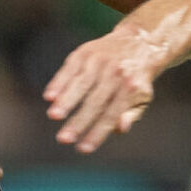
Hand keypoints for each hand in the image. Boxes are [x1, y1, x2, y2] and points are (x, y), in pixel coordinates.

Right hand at [44, 25, 171, 152]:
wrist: (138, 42)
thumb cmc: (136, 79)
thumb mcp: (141, 98)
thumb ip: (130, 114)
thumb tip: (120, 129)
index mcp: (130, 89)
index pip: (112, 115)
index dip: (97, 133)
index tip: (83, 149)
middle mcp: (115, 74)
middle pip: (95, 102)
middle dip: (78, 121)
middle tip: (63, 139)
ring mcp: (99, 62)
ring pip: (81, 83)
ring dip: (66, 100)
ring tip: (53, 116)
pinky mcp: (85, 53)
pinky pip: (70, 69)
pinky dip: (59, 82)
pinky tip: (49, 96)